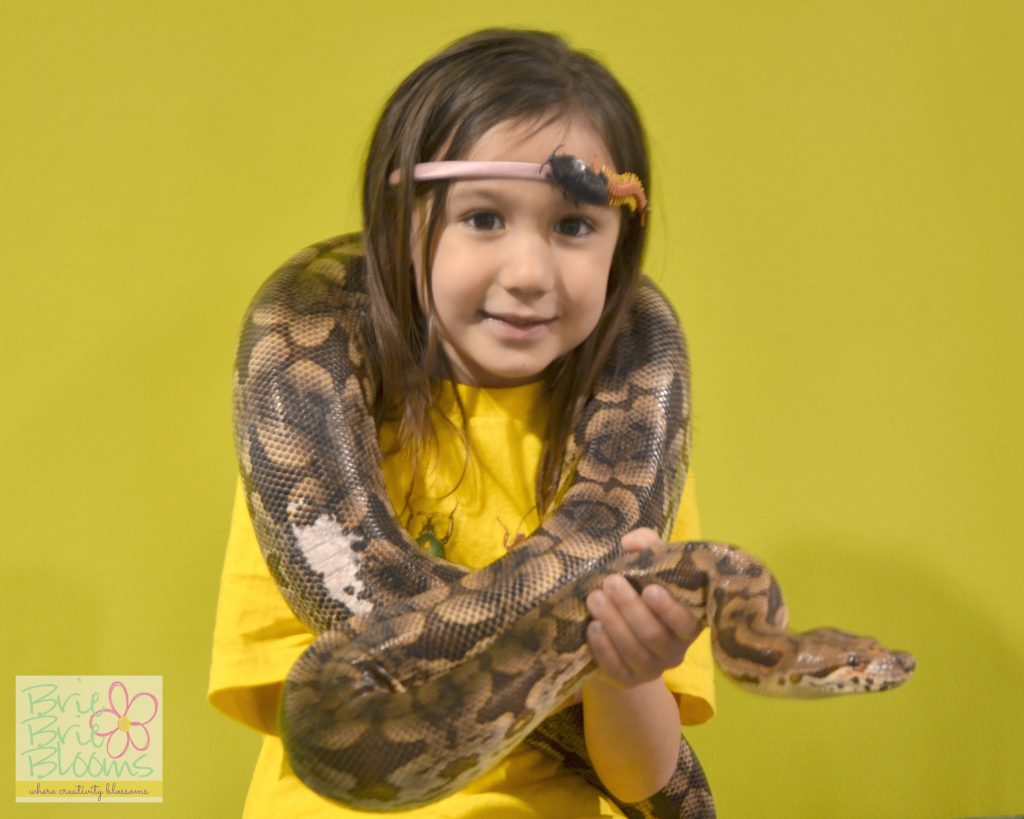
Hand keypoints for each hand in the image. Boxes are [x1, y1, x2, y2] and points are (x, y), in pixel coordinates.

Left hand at [585, 528, 699, 687]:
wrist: (622, 629)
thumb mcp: (648, 565)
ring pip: (634, 651)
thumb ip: (646, 546)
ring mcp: (652, 668)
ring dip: (613, 623)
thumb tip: (631, 542)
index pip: (686, 623)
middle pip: (654, 636)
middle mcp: (675, 651)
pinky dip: (604, 647)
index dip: (669, 609)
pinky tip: (593, 626)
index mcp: (687, 624)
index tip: (649, 589)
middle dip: (630, 608)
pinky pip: (617, 668)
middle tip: (610, 582)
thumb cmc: (641, 589)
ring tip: (595, 599)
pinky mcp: (629, 679)